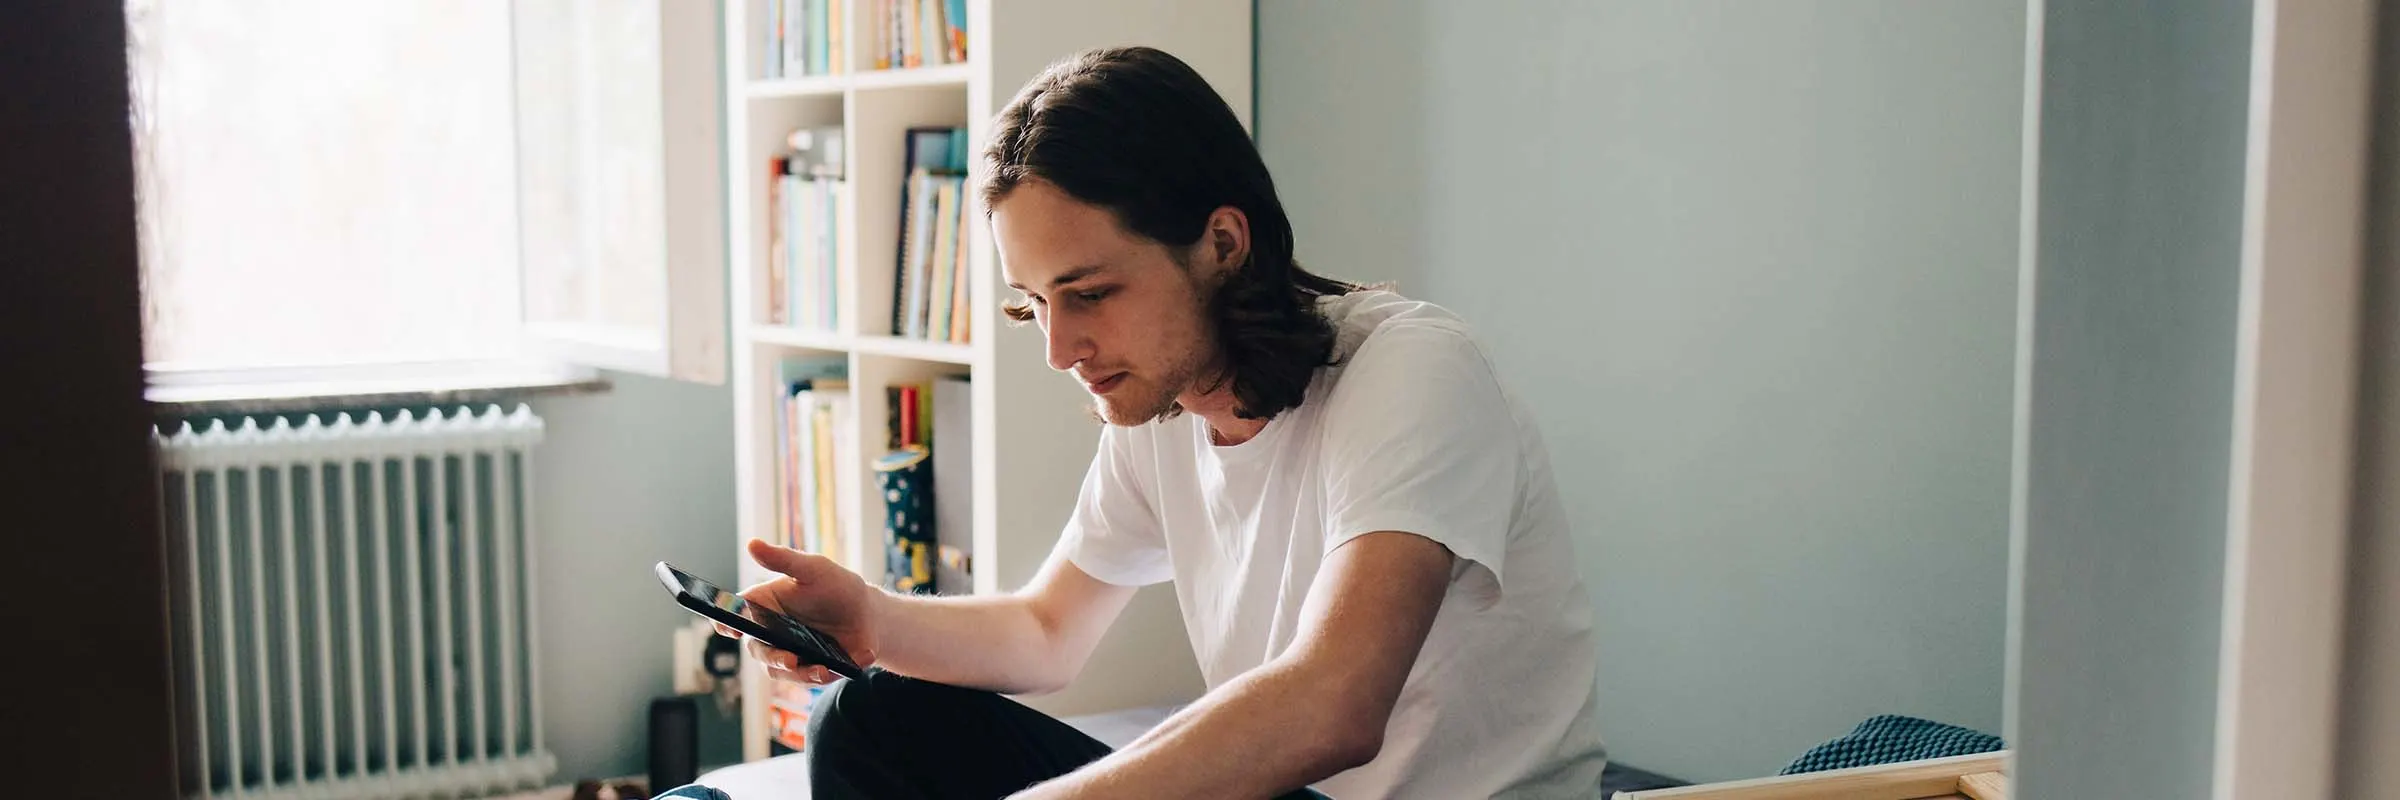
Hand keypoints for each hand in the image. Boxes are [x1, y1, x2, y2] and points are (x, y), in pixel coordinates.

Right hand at [717, 538, 880, 685]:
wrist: (869, 612)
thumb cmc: (835, 585)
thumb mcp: (813, 568)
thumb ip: (784, 559)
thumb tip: (752, 544)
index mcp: (764, 606)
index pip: (736, 616)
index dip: (726, 623)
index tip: (729, 628)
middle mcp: (770, 634)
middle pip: (759, 650)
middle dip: (773, 658)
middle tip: (790, 659)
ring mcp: (789, 654)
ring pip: (784, 672)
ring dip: (802, 674)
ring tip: (823, 670)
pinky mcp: (812, 669)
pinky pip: (814, 678)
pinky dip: (830, 673)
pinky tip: (847, 664)